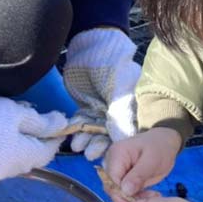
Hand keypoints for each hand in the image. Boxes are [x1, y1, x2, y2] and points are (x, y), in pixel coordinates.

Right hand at [0, 91, 68, 183]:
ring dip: (15, 149)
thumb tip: (63, 124)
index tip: (58, 124)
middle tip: (34, 123)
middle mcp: (9, 172)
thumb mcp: (16, 113)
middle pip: (29, 158)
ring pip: (10, 163)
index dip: (55, 138)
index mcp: (24, 157)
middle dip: (35, 143)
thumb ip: (41, 122)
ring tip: (10, 130)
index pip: (49, 152)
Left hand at [63, 28, 140, 159]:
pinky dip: (76, 128)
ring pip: (94, 129)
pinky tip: (71, 135)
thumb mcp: (120, 91)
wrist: (93, 44)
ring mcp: (101, 107)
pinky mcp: (86, 104)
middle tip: (89, 155)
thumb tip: (125, 141)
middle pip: (109, 134)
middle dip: (99, 146)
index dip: (117, 146)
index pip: (126, 133)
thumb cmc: (113, 65)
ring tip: (78, 147)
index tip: (109, 158)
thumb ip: (121, 115)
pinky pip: (82, 120)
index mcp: (131, 108)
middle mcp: (117, 110)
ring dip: (86, 139)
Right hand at [105, 128, 182, 201]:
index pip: (110, 179)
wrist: (166, 142)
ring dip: (134, 199)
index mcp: (117, 154)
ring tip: (153, 196)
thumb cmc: (160, 146)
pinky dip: (138, 197)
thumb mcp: (152, 160)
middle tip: (148, 201)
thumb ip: (138, 175)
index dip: (118, 194)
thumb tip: (125, 190)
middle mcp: (114, 163)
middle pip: (112, 187)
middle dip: (128, 198)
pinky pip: (127, 192)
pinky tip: (151, 195)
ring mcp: (119, 171)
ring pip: (120, 192)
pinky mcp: (126, 178)